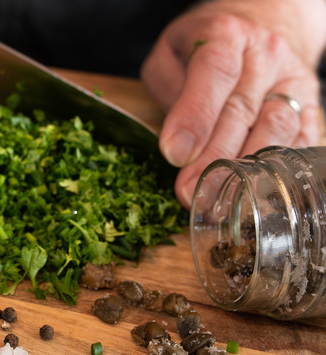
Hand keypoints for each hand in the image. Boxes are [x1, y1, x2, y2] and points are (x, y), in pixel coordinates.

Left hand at [141, 2, 324, 206]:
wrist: (258, 28)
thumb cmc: (201, 48)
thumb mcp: (170, 54)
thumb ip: (168, 89)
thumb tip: (179, 142)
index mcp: (227, 33)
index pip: (215, 72)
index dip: (195, 116)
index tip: (175, 154)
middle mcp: (266, 54)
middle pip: (242, 110)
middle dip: (213, 158)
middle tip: (188, 192)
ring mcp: (293, 81)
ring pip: (275, 129)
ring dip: (246, 171)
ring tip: (218, 200)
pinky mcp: (311, 107)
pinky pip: (300, 142)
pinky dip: (279, 172)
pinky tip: (256, 195)